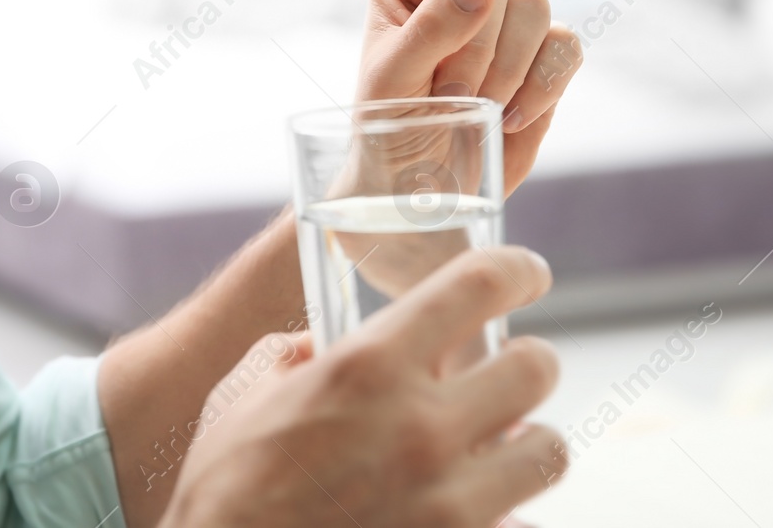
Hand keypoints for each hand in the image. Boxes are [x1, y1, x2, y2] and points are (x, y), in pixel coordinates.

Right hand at [157, 246, 566, 527]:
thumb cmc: (224, 494)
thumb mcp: (240, 400)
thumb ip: (291, 360)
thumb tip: (316, 350)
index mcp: (367, 367)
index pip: (478, 286)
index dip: (515, 269)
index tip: (524, 273)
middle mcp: (420, 427)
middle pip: (535, 368)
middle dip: (527, 363)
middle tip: (510, 370)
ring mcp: (448, 501)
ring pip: (548, 453)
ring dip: (528, 445)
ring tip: (504, 449)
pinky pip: (520, 522)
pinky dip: (505, 513)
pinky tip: (472, 507)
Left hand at [359, 0, 582, 191]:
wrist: (420, 192)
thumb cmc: (387, 129)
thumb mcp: (392, 80)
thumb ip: (430, 29)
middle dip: (478, 44)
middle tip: (447, 92)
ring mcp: (507, 23)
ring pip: (539, 9)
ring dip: (507, 68)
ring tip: (474, 107)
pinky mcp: (543, 61)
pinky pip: (567, 49)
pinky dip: (542, 86)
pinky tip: (508, 116)